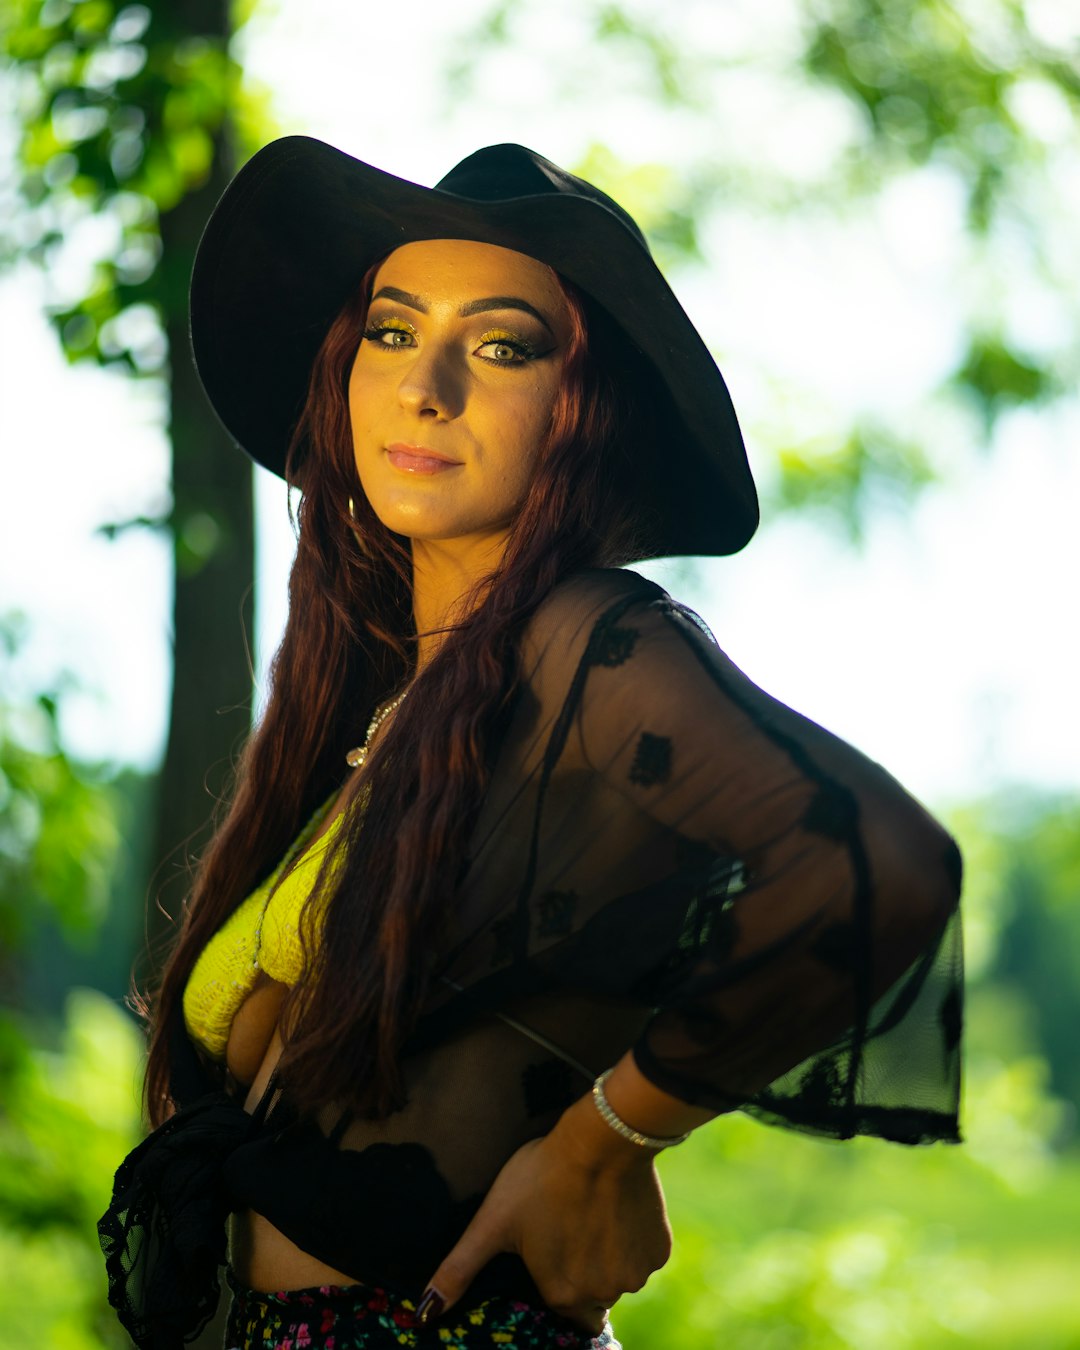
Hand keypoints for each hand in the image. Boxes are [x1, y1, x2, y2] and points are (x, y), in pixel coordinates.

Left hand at [418, 1099, 672, 1335]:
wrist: (603, 1137)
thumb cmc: (541, 1176)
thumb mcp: (493, 1221)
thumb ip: (458, 1271)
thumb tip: (422, 1315)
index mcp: (563, 1294)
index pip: (562, 1313)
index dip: (555, 1286)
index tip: (551, 1258)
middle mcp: (604, 1293)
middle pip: (592, 1296)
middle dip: (581, 1270)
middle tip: (568, 1228)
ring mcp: (637, 1273)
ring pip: (619, 1276)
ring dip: (607, 1256)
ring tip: (589, 1213)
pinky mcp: (660, 1249)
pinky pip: (645, 1255)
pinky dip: (633, 1239)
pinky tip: (616, 1208)